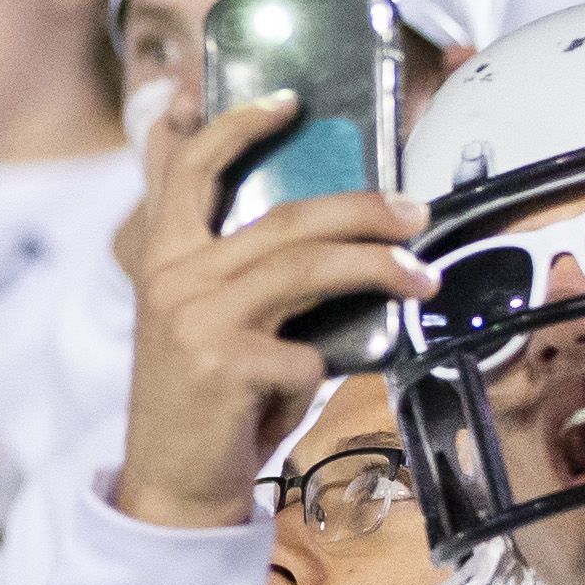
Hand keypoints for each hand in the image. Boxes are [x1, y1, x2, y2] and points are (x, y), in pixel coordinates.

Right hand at [105, 97, 430, 533]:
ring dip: (379, 266)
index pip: (190, 168)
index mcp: (163, 257)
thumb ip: (239, 272)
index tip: (287, 100)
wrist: (172, 485)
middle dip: (362, 206)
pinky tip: (309, 387)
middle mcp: (172, 277)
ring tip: (421, 275)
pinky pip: (308, 350)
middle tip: (412, 210)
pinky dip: (323, 368)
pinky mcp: (227, 364)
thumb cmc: (207, 400)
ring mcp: (197, 318)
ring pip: (308, 266)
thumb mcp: (206, 321)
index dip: (237, 125)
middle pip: (285, 216)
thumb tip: (329, 233)